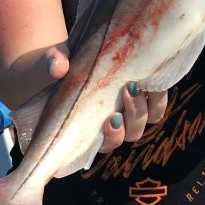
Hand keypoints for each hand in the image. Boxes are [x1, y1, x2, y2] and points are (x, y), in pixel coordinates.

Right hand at [45, 47, 167, 152]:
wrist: (62, 59)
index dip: (111, 137)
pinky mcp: (138, 97)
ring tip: (138, 84)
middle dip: (133, 116)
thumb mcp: (46, 64)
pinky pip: (155, 106)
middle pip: (129, 134)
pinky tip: (153, 78)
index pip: (103, 144)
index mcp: (86, 128)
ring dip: (146, 106)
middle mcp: (107, 126)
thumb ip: (51, 63)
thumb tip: (57, 66)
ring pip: (145, 122)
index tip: (111, 119)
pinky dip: (158, 96)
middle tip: (128, 90)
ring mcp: (125, 112)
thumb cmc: (50, 70)